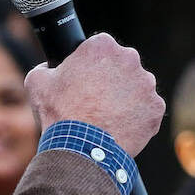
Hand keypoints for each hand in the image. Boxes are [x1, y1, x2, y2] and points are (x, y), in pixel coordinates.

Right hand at [25, 33, 163, 155]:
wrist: (81, 148)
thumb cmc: (59, 113)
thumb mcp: (38, 82)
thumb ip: (45, 67)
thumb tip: (48, 67)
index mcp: (102, 46)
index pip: (100, 48)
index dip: (91, 64)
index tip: (86, 78)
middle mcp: (129, 59)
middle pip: (122, 65)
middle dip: (112, 78)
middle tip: (96, 98)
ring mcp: (146, 84)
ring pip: (137, 87)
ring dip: (126, 97)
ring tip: (108, 116)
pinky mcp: (156, 108)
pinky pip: (147, 110)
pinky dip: (137, 118)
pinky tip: (120, 127)